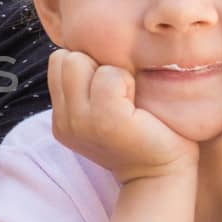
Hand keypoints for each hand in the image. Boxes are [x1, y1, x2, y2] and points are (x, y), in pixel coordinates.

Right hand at [48, 49, 196, 183]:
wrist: (163, 174)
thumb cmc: (142, 134)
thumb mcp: (103, 111)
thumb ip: (88, 88)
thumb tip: (86, 47)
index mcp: (62, 120)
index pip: (58, 61)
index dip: (86, 66)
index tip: (110, 91)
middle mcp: (64, 122)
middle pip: (64, 58)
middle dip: (94, 64)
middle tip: (120, 94)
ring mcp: (81, 122)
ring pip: (81, 62)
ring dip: (111, 73)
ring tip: (128, 100)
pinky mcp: (105, 120)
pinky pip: (109, 76)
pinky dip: (127, 82)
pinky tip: (137, 105)